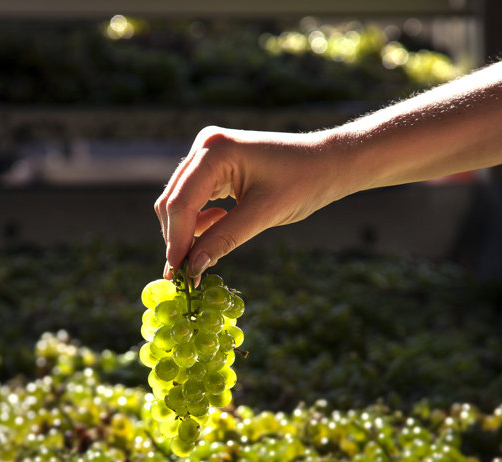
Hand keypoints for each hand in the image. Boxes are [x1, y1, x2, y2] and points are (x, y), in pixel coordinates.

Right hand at [154, 126, 355, 278]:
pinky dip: (199, 219)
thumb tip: (192, 268)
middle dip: (178, 238)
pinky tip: (219, 224)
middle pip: (173, 201)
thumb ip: (223, 239)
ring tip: (208, 250)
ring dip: (188, 230)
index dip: (176, 241)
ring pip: (179, 201)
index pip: (181, 202)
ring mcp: (207, 153)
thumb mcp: (263, 215)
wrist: (328, 163)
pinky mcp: (213, 164)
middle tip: (186, 275)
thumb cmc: (303, 183)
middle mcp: (205, 146)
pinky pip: (192, 197)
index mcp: (215, 151)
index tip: (178, 274)